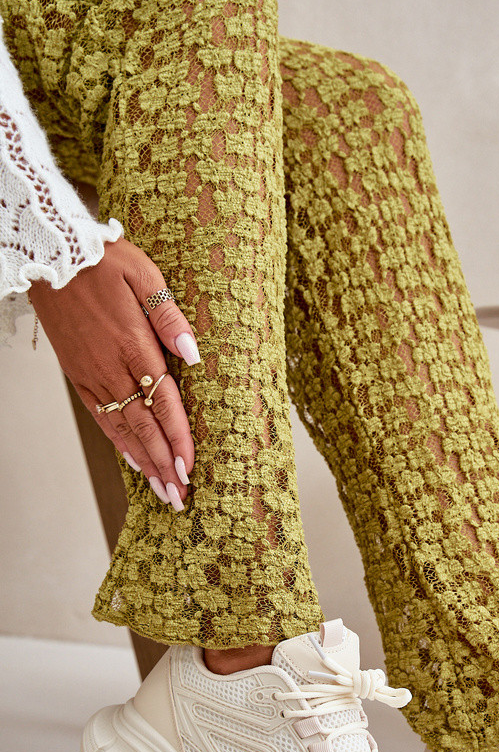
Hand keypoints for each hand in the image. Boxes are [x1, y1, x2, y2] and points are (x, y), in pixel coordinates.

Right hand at [28, 237, 199, 509]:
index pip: (163, 403)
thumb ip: (170, 317)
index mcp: (134, 345)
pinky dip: (118, 442)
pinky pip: (100, 416)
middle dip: (164, 464)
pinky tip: (133, 460)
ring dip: (145, 462)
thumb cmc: (103, 260)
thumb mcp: (145, 275)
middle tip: (180, 497)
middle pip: (144, 427)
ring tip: (162, 490)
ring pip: (122, 428)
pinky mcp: (78, 374)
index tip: (190, 468)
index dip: (177, 438)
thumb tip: (194, 355)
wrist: (50, 255)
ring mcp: (92, 374)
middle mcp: (112, 367)